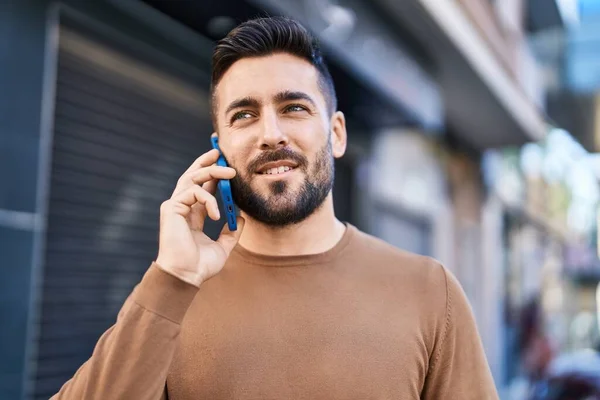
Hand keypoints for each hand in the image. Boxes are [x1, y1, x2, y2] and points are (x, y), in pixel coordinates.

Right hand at [155, 148, 243, 286]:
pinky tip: (216, 216)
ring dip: (213, 172)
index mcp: (192, 214)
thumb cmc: (200, 265)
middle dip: (207, 162)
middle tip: (220, 153)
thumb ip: (232, 232)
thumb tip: (242, 217)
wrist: (186, 276)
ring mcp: (175, 206)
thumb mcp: (223, 247)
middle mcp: (182, 207)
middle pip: (193, 176)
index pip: (202, 187)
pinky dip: (208, 200)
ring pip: (192, 178)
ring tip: (231, 173)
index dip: (213, 174)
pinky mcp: (171, 208)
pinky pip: (193, 193)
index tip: (226, 165)